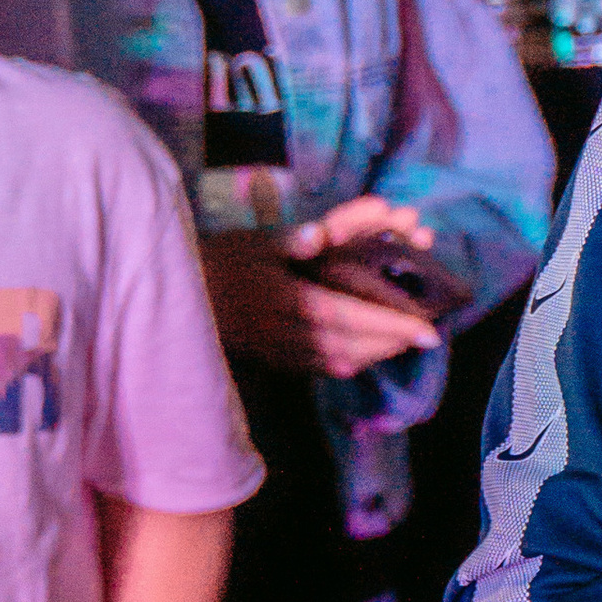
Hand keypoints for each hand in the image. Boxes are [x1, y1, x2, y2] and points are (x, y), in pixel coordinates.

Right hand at [200, 198, 442, 378]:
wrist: (172, 296)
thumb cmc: (219, 260)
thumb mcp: (254, 242)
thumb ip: (290, 240)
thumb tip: (319, 235)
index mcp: (287, 300)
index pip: (349, 315)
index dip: (390, 324)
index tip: (428, 330)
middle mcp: (285, 331)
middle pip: (350, 342)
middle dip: (391, 342)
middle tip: (428, 338)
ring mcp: (276, 350)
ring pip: (334, 359)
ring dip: (372, 354)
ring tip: (401, 345)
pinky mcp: (266, 358)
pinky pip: (310, 367)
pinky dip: (339, 365)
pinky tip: (355, 361)